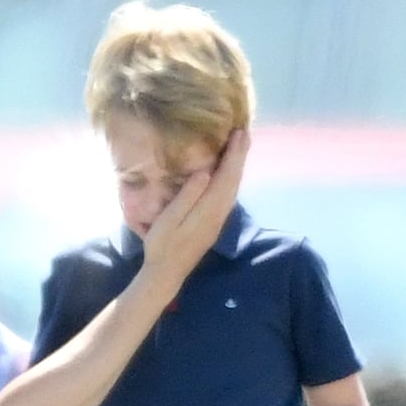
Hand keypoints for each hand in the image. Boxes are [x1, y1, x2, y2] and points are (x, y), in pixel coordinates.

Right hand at [142, 128, 248, 293]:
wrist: (167, 273)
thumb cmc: (161, 245)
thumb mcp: (168, 221)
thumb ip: (187, 197)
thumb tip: (204, 172)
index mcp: (209, 211)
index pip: (226, 177)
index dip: (234, 155)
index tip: (239, 133)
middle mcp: (219, 214)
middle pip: (234, 181)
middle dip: (240, 156)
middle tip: (244, 133)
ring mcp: (218, 220)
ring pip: (233, 189)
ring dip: (238, 167)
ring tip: (240, 147)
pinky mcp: (214, 224)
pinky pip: (228, 195)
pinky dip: (232, 179)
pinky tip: (229, 173)